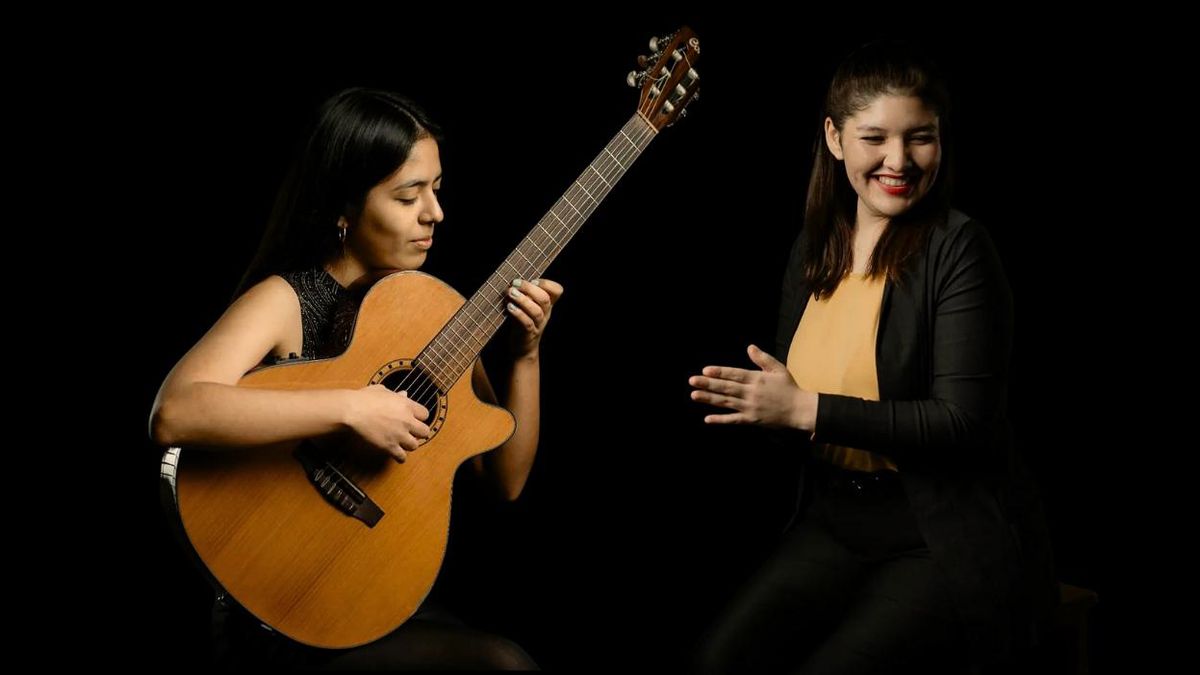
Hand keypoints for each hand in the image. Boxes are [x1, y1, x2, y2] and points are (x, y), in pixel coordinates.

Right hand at [345, 384, 431, 461]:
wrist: (352, 411)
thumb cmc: (364, 399)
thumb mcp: (382, 391)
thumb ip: (396, 394)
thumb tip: (404, 394)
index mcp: (407, 405)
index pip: (425, 414)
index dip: (419, 417)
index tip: (414, 419)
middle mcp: (406, 421)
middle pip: (425, 432)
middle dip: (418, 432)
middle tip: (410, 432)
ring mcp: (399, 435)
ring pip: (415, 446)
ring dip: (409, 444)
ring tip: (402, 442)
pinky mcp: (389, 446)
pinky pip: (402, 457)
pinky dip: (399, 457)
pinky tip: (396, 453)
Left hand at [505, 278, 562, 357]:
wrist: (523, 349)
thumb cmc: (522, 324)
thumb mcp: (527, 308)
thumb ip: (525, 295)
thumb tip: (514, 283)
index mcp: (547, 305)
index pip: (557, 291)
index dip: (547, 283)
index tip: (533, 280)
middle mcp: (546, 314)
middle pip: (544, 299)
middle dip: (529, 288)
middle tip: (515, 283)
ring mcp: (539, 325)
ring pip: (536, 311)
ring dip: (523, 300)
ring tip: (511, 293)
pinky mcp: (529, 334)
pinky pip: (527, 323)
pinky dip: (518, 314)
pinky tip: (509, 307)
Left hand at [689, 344, 816, 430]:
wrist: (800, 410)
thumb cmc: (789, 388)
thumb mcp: (778, 369)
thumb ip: (762, 359)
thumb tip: (749, 347)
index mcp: (757, 379)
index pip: (734, 374)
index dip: (719, 372)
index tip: (705, 370)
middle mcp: (751, 393)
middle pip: (726, 387)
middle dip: (708, 384)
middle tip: (692, 381)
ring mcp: (750, 407)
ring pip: (726, 402)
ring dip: (709, 399)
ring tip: (694, 395)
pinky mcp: (751, 419)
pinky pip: (733, 420)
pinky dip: (720, 420)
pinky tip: (708, 419)